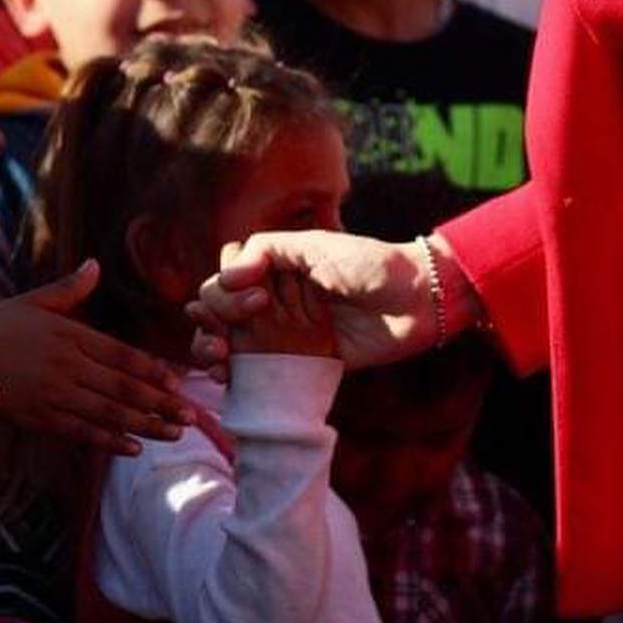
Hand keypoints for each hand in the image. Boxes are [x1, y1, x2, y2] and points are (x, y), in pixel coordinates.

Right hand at [0, 261, 193, 456]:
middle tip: (191, 416)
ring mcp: (53, 395)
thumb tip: (95, 264)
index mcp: (71, 336)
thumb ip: (69, 288)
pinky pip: (81, 432)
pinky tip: (134, 448)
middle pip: (122, 388)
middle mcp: (67, 367)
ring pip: (107, 413)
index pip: (122, 355)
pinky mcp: (39, 419)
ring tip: (174, 433)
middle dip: (160, 403)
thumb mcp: (33, 301)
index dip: (152, 371)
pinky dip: (109, 441)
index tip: (179, 382)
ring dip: (144, 425)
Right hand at [187, 231, 458, 374]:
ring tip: (219, 356)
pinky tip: (225, 376)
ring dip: (209, 346)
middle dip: (213, 316)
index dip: (225, 287)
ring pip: (226, 340)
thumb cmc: (369, 264)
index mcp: (275, 267)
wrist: (414, 303)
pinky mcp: (296, 365)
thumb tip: (227, 276)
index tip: (255, 295)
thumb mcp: (318, 246)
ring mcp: (281, 333)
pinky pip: (252, 371)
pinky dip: (229, 374)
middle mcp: (273, 299)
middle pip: (218, 308)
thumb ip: (269, 251)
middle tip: (239, 325)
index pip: (226, 275)